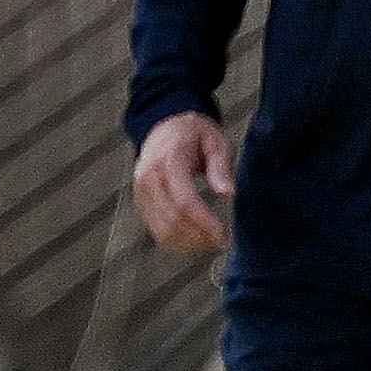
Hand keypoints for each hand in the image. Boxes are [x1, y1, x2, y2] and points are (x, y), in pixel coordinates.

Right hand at [133, 111, 235, 254]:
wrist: (165, 126)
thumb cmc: (193, 134)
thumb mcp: (214, 142)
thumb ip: (220, 167)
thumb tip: (228, 192)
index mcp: (168, 160)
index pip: (184, 201)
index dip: (204, 222)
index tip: (223, 235)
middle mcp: (149, 178)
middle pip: (172, 220)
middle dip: (199, 237)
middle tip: (223, 242)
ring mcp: (142, 192)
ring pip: (163, 230)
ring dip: (189, 243)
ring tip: (211, 243)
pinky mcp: (142, 202)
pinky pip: (157, 230)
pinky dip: (177, 241)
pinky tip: (196, 240)